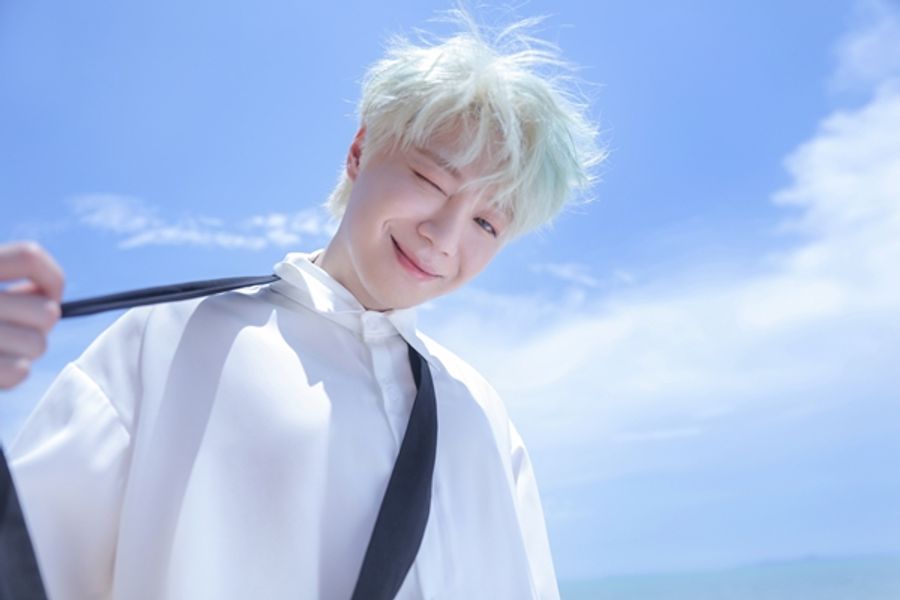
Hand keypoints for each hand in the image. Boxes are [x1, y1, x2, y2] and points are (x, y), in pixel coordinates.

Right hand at [0, 242, 63, 388]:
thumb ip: (3, 282)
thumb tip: (50, 301)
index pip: (30, 257)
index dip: (50, 278)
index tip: (47, 293)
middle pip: (46, 311)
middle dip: (38, 324)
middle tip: (14, 327)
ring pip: (38, 345)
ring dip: (24, 350)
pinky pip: (19, 371)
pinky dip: (9, 374)